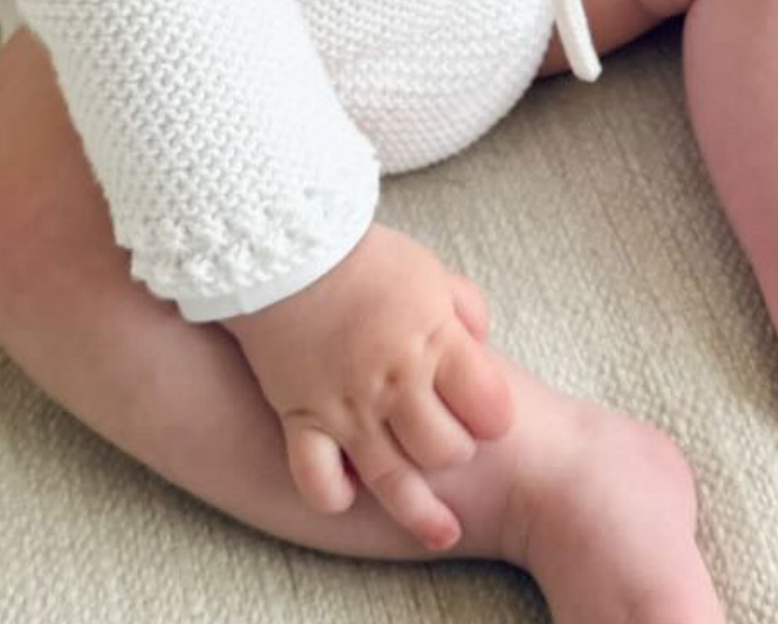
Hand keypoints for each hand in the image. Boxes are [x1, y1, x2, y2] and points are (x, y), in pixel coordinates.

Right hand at [220, 221, 513, 551]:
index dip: (493, 416)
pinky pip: (318, 481)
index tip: (487, 415)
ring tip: (442, 532)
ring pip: (393, 481)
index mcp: (433, 340)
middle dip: (456, 452)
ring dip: (421, 510)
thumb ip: (464, 307)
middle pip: (445, 450)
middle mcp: (394, 381)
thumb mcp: (428, 269)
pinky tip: (351, 494)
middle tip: (448, 440)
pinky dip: (335, 497)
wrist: (284, 246)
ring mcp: (347, 407)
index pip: (488, 406)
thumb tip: (482, 341)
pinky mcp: (301, 418)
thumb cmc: (361, 256)